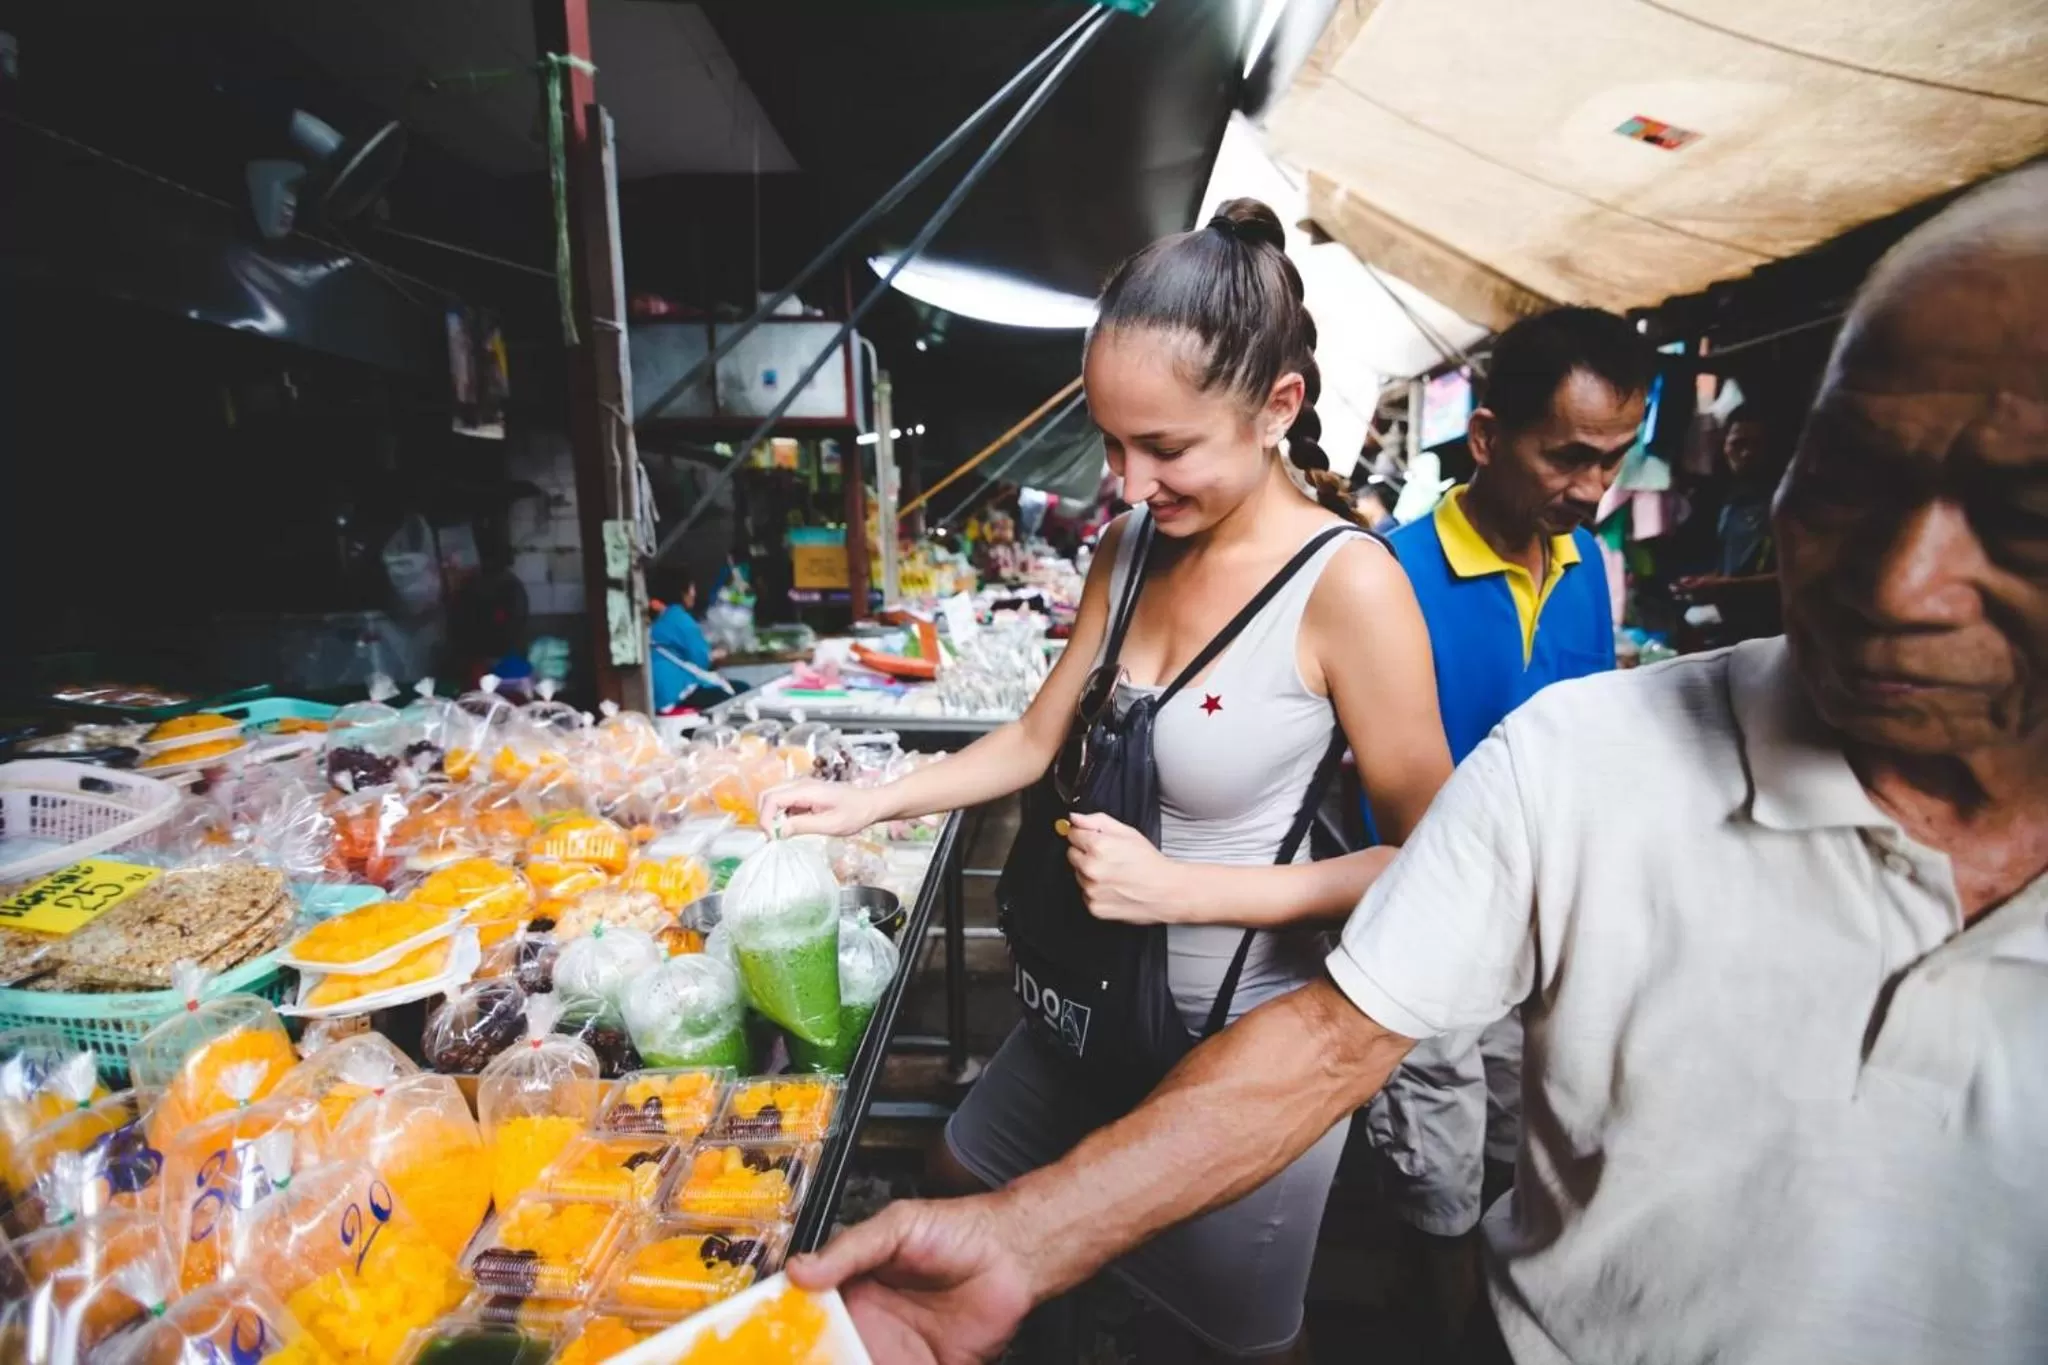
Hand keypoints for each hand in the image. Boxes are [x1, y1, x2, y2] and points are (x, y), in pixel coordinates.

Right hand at [757, 779, 884, 836]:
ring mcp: (801, 787)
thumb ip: (803, 826)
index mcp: (806, 790)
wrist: (871, 803)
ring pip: (773, 797)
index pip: (772, 798)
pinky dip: (780, 815)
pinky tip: (792, 827)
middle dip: (764, 816)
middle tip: (773, 836)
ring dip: (771, 816)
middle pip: (767, 794)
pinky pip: (784, 801)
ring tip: (782, 834)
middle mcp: (800, 784)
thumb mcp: (831, 825)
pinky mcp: (803, 793)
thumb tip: (778, 831)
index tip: (772, 838)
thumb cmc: (855, 814)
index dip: (765, 818)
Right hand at [786, 1195, 1036, 1364]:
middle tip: (798, 1362)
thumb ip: (849, 1249)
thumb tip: (797, 1270)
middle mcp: (869, 1326)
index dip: (789, 1334)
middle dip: (815, 1359)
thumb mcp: (896, 1226)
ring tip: (852, 1362)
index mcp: (853, 1291)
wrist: (1013, 1253)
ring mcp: (896, 1353)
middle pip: (830, 1354)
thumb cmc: (954, 1231)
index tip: (771, 1345)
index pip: (810, 1318)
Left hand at [1066, 810, 1184, 923]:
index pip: (1072, 834)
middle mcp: (1091, 869)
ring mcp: (1092, 890)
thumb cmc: (1150, 862)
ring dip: (1090, 874)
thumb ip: (1097, 821)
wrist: (1167, 891)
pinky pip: (1086, 895)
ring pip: (1079, 875)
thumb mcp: (1127, 832)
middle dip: (1086, 854)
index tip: (1096, 840)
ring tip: (1114, 874)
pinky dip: (1096, 891)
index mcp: (1098, 847)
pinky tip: (1114, 888)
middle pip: (1072, 855)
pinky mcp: (1095, 907)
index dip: (1085, 835)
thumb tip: (1075, 818)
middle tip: (1109, 858)